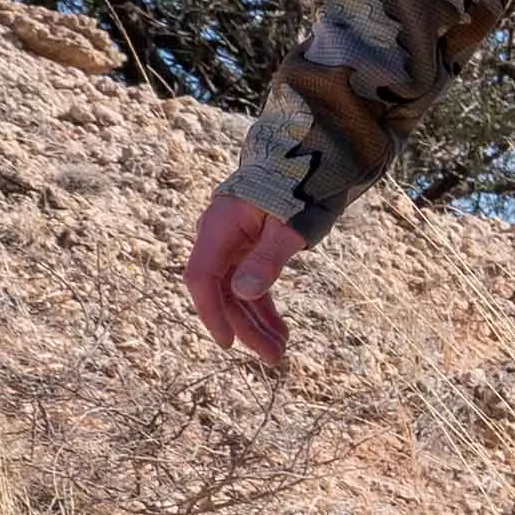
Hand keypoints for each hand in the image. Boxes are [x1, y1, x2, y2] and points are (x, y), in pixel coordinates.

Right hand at [184, 193, 304, 367]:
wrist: (312, 157)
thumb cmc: (302, 186)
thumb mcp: (289, 226)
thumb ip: (267, 258)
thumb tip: (243, 293)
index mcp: (220, 226)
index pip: (202, 277)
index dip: (211, 312)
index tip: (227, 343)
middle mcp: (219, 236)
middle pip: (221, 291)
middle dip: (244, 327)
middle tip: (273, 358)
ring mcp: (233, 242)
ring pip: (235, 291)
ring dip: (255, 322)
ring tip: (279, 351)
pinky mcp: (248, 247)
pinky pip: (249, 282)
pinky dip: (263, 306)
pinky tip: (278, 330)